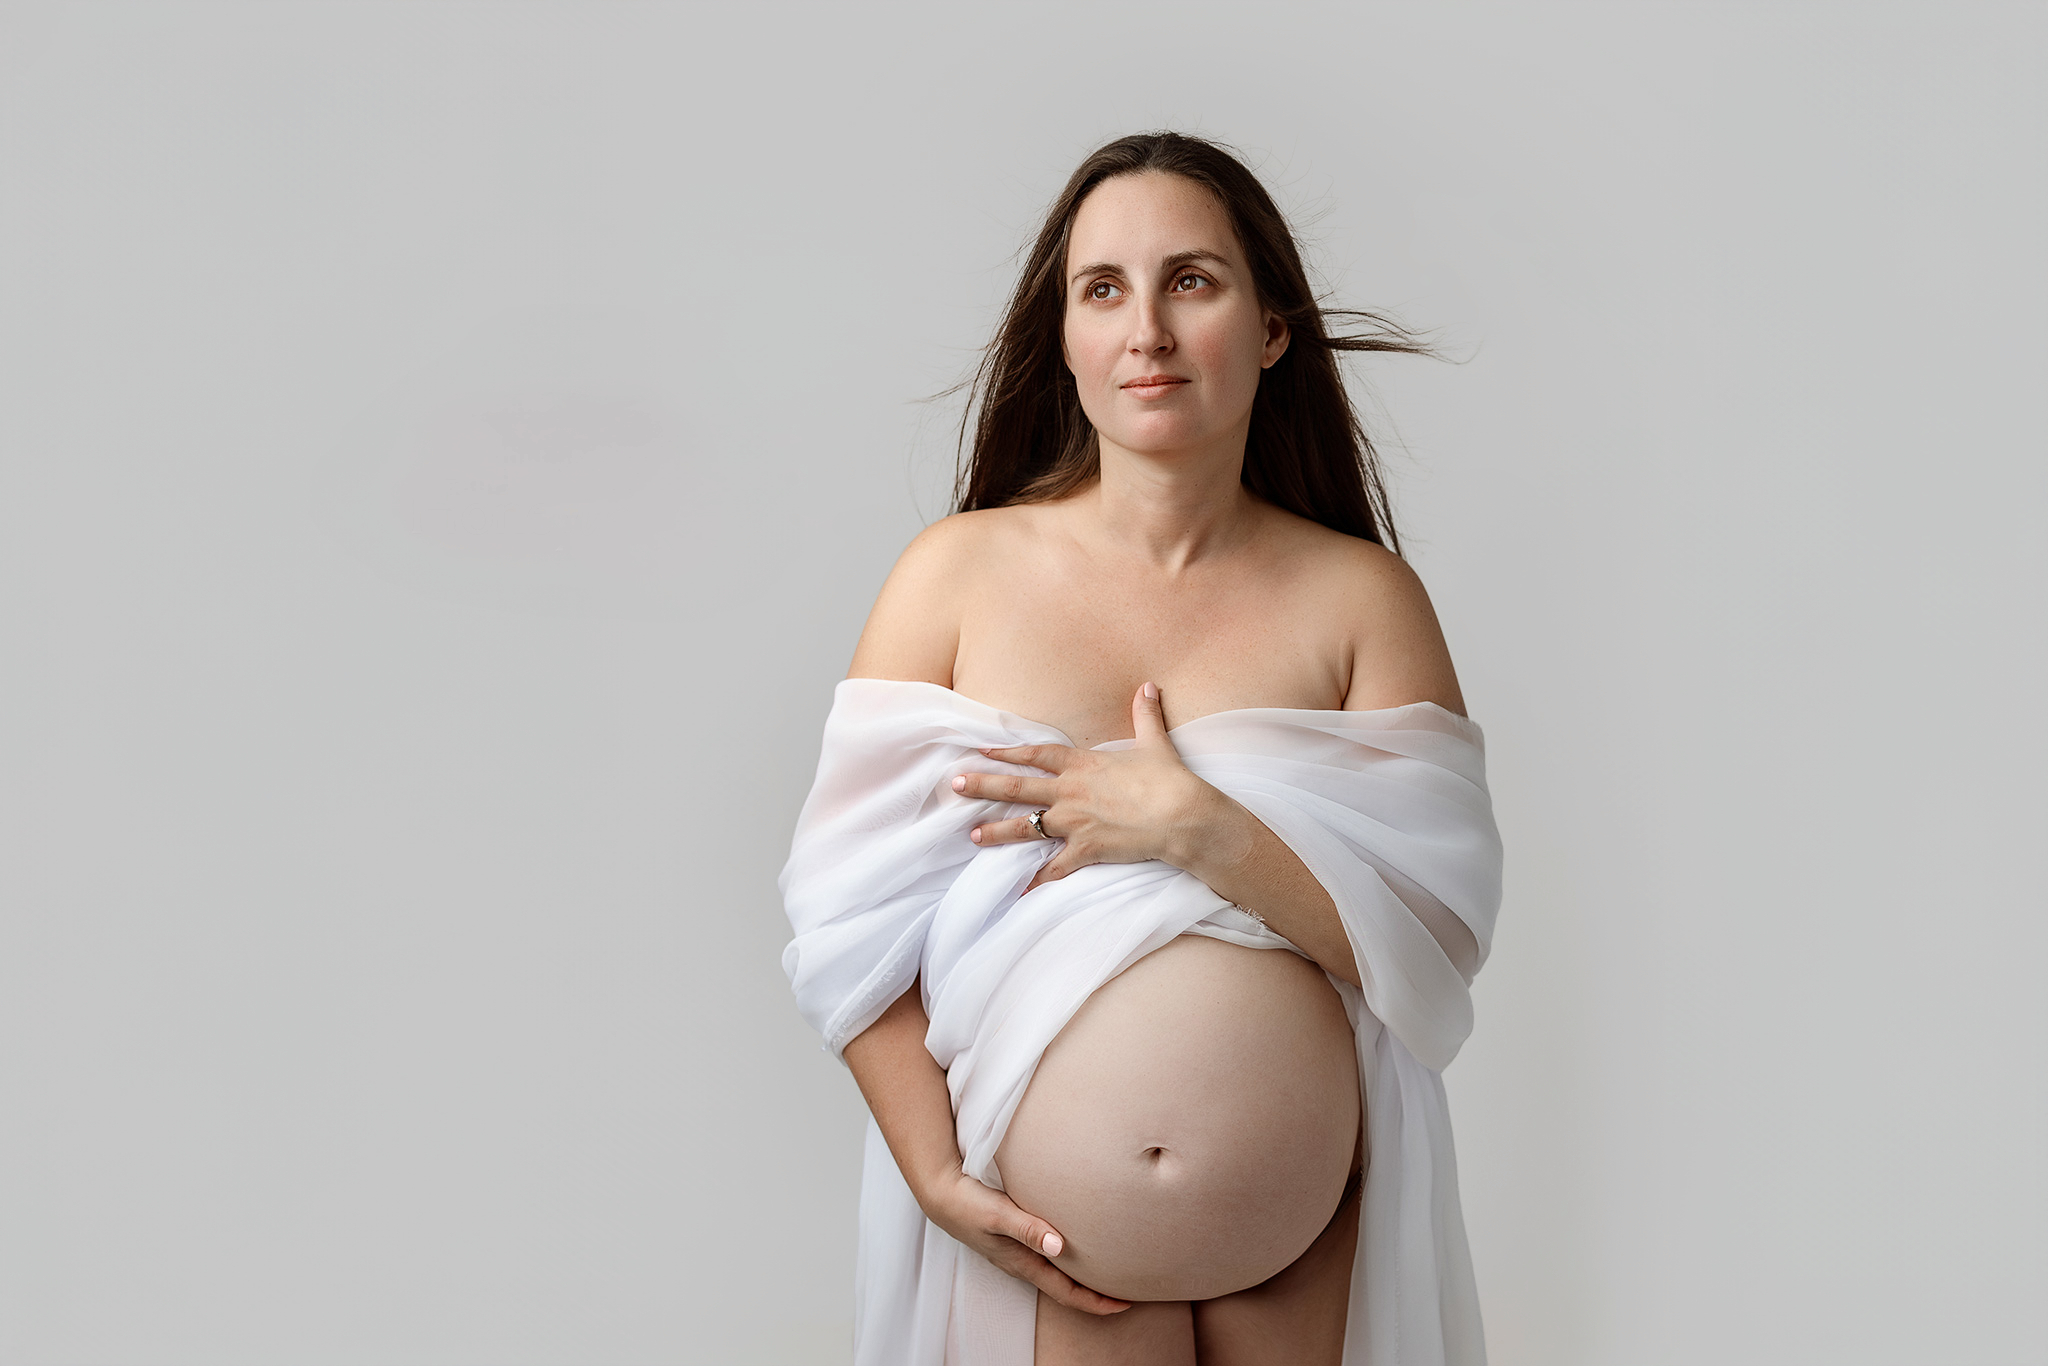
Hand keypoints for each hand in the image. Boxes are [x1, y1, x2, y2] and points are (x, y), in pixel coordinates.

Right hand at [919, 1165, 1131, 1315]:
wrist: (940, 1192)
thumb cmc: (968, 1204)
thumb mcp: (998, 1214)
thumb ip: (1028, 1229)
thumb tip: (1060, 1247)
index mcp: (1023, 1263)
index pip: (1066, 1292)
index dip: (1096, 1302)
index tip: (1124, 1304)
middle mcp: (1023, 1262)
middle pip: (1066, 1288)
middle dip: (1096, 1294)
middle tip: (1127, 1293)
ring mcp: (1017, 1252)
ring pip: (1057, 1273)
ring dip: (1083, 1278)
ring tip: (1109, 1273)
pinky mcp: (1014, 1238)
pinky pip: (1048, 1257)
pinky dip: (1068, 1259)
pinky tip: (1076, 1247)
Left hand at [951, 682, 1225, 892]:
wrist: (1183, 816)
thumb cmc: (1169, 780)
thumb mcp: (1155, 744)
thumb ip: (1145, 715)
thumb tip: (1148, 686)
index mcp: (1083, 765)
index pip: (1036, 755)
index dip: (1007, 752)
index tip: (982, 750)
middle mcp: (1071, 792)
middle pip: (1018, 787)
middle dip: (984, 785)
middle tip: (956, 784)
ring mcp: (1075, 822)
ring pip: (1027, 827)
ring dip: (997, 831)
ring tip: (973, 835)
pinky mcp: (1086, 849)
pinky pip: (1054, 868)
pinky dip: (1036, 880)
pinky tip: (1018, 890)